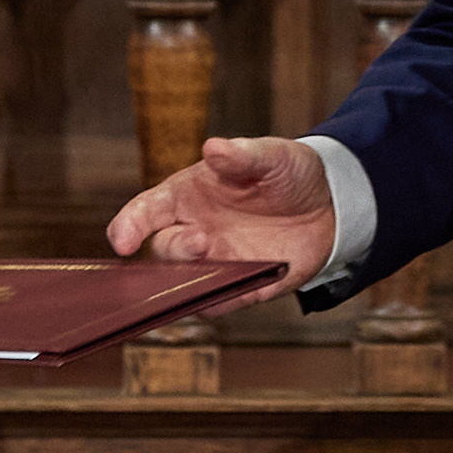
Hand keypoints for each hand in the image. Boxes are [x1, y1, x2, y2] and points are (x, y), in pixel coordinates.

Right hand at [104, 134, 337, 309]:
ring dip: (189, 285)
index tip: (122, 241)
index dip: (129, 225)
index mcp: (188, 196)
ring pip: (185, 284)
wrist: (330, 203)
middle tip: (201, 240)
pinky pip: (222, 303)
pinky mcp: (244, 286)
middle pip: (164, 251)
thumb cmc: (289, 172)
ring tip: (212, 274)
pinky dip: (222, 303)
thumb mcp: (273, 156)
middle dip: (174, 251)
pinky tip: (237, 291)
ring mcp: (218, 262)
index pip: (146, 211)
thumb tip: (213, 149)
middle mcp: (195, 231)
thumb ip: (243, 155)